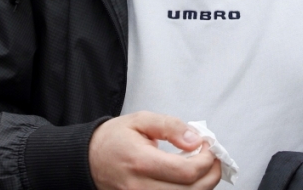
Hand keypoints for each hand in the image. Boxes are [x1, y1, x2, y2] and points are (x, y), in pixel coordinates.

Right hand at [89, 111, 220, 189]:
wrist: (89, 159)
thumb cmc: (115, 139)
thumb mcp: (141, 120)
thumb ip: (170, 126)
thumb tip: (195, 140)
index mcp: (141, 162)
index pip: (186, 172)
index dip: (206, 160)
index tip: (208, 146)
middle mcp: (141, 187)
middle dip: (211, 175)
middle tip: (213, 159)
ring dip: (202, 187)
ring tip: (203, 169)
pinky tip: (189, 182)